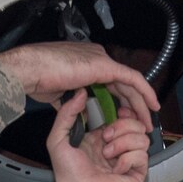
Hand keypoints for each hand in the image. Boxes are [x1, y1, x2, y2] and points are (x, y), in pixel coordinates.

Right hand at [0, 41, 158, 116]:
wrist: (31, 70)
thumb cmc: (37, 79)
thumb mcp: (59, 96)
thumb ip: (72, 104)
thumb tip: (77, 115)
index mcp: (86, 64)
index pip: (110, 83)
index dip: (120, 101)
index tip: (124, 118)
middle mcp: (97, 59)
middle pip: (123, 84)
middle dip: (135, 104)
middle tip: (143, 122)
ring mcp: (101, 60)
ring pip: (130, 82)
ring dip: (142, 102)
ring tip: (149, 119)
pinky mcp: (105, 66)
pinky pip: (132, 79)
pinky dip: (144, 92)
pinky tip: (151, 106)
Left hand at [47, 101, 151, 181]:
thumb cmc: (69, 176)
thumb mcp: (58, 140)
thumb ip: (66, 114)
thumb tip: (79, 94)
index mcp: (100, 138)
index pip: (120, 116)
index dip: (122, 111)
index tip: (117, 112)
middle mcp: (116, 147)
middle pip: (135, 122)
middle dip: (121, 127)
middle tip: (106, 139)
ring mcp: (128, 159)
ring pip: (141, 136)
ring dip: (123, 143)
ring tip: (108, 156)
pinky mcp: (137, 171)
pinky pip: (142, 154)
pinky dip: (128, 160)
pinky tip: (116, 169)